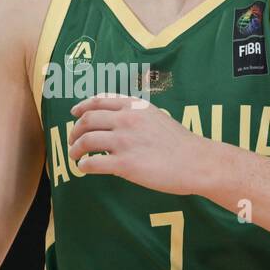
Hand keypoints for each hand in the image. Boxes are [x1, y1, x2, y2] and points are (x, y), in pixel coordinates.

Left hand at [67, 94, 208, 195]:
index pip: (99, 100)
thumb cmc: (179, 142)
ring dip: (74, 150)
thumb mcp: (156, 116)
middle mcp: (126, 119)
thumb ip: (135, 114)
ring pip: (85, 141)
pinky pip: (92, 163)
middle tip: (72, 141)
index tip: (74, 113)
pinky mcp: (124, 164)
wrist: (196, 162)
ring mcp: (124, 141)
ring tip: (74, 157)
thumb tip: (115, 120)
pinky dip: (83, 166)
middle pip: (86, 120)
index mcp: (134, 106)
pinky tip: (84, 169)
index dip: (82, 106)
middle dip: (74, 131)